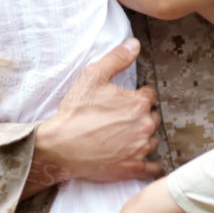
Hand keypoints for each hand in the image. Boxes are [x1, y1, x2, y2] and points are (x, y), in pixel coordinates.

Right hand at [23, 38, 162, 195]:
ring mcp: (140, 149)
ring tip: (124, 138)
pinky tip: (137, 157)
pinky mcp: (133, 168)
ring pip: (153, 140)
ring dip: (144, 138)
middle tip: (121, 120)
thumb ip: (117, 58)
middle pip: (153, 117)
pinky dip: (149, 163)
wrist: (60, 146)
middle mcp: (145, 126)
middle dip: (141, 117)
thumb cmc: (75, 112)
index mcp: (139, 103)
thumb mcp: (92, 76)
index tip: (124, 101)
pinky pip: (153, 167)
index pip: (150, 95)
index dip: (137, 96)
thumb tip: (134, 44)